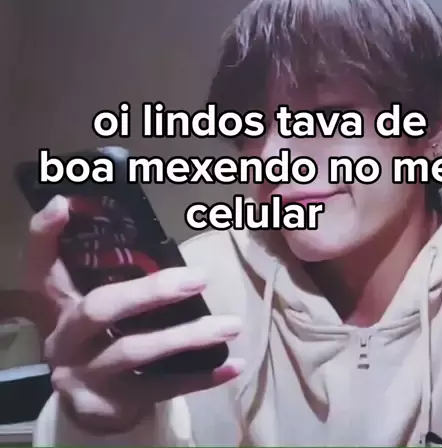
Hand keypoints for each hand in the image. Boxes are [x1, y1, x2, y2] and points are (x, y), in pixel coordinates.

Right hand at [23, 195, 243, 433]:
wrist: (89, 401)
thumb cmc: (101, 337)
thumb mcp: (97, 303)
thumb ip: (117, 274)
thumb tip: (162, 240)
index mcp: (59, 304)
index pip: (41, 263)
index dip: (45, 234)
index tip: (64, 204)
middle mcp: (64, 338)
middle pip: (100, 307)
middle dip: (152, 291)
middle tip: (200, 277)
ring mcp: (83, 374)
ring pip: (136, 350)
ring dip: (189, 336)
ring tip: (232, 324)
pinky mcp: (109, 404)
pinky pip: (161, 389)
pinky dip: (201, 378)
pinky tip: (233, 366)